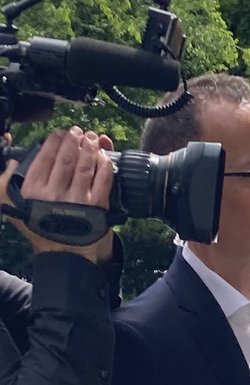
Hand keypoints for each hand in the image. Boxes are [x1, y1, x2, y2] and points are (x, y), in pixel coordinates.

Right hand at [1, 127, 115, 261]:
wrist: (65, 253)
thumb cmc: (42, 228)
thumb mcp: (14, 207)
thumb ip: (7, 183)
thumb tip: (12, 162)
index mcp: (33, 190)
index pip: (45, 157)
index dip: (54, 141)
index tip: (59, 133)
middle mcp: (54, 194)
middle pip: (66, 158)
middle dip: (73, 140)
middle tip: (77, 131)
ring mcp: (76, 201)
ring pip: (84, 166)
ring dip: (89, 148)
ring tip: (91, 138)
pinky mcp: (96, 208)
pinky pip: (102, 180)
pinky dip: (104, 165)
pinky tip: (104, 157)